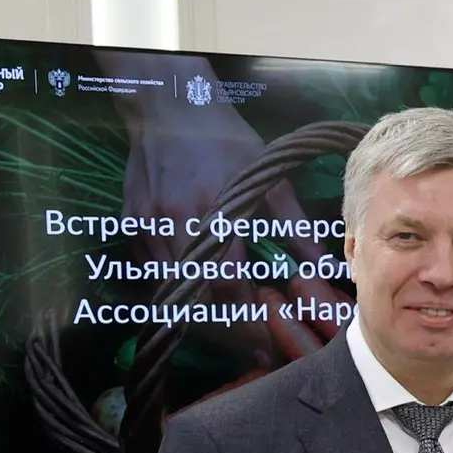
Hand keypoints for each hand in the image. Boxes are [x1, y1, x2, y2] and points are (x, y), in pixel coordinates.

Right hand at [95, 52, 338, 367]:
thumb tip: (321, 263)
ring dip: (202, 318)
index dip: (246, 319)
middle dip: (226, 331)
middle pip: (197, 298)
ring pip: (172, 292)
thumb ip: (293, 224)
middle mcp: (174, 223)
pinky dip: (176, 293)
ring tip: (233, 333)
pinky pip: (153, 274)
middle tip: (254, 349)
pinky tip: (200, 302)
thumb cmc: (224, 137)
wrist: (168, 104)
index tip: (267, 342)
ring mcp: (147, 226)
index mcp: (212, 211)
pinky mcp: (131, 225)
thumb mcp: (267, 177)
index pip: (227, 284)